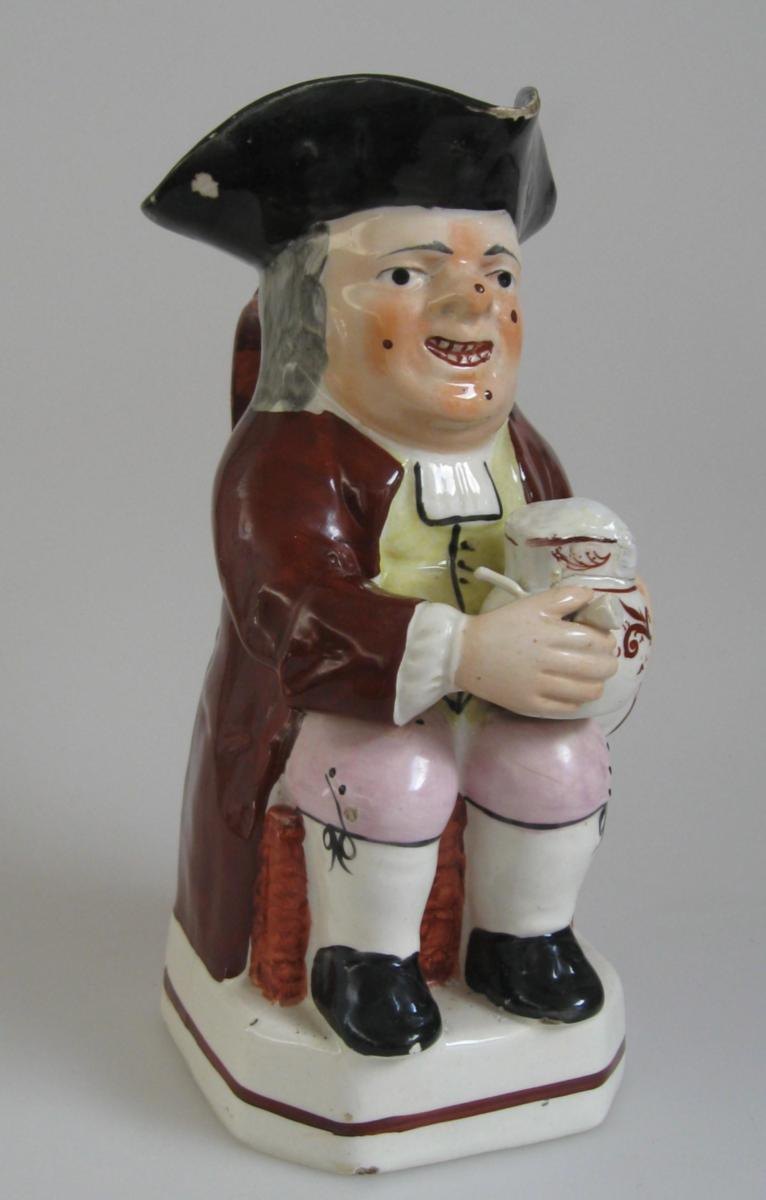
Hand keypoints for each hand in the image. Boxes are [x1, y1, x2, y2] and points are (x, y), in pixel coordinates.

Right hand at [455, 586, 618, 717]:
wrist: (465, 652)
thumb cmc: (502, 624)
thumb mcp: (532, 603)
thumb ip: (566, 596)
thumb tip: (594, 596)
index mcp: (550, 633)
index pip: (595, 640)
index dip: (607, 641)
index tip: (603, 639)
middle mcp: (548, 661)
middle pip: (598, 668)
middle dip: (609, 664)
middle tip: (603, 660)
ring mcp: (539, 686)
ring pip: (587, 692)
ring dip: (597, 684)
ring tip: (592, 678)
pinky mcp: (530, 705)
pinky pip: (566, 708)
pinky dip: (576, 700)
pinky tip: (572, 692)